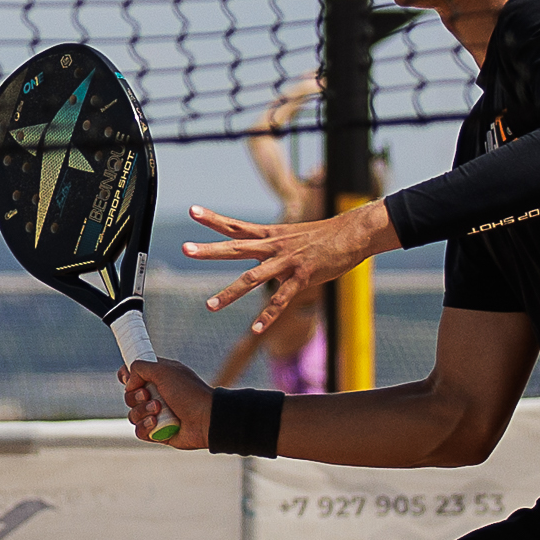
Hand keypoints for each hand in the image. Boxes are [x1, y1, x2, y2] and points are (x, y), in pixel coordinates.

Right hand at [121, 359, 210, 448]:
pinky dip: (145, 427)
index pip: (134, 375)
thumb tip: (128, 382)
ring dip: (142, 411)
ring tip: (158, 409)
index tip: (129, 379)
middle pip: (129, 396)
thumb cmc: (188, 393)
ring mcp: (156, 414)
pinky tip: (156, 423)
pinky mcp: (157, 432)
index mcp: (158, 377)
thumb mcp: (164, 370)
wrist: (206, 419)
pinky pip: (139, 431)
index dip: (127, 377)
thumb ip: (140, 368)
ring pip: (133, 414)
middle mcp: (156, 395)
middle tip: (149, 395)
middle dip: (136, 396)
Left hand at [182, 203, 393, 329]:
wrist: (353, 233)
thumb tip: (261, 258)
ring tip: (210, 305)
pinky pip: (281, 299)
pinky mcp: (303, 277)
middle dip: (209, 250)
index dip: (213, 218)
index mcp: (271, 234)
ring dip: (230, 293)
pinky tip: (256, 328)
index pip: (236, 225)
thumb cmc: (324, 236)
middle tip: (185, 249)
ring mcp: (288, 262)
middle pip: (236, 247)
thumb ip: (273, 247)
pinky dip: (268, 315)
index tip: (192, 211)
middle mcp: (274, 246)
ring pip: (253, 279)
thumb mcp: (293, 236)